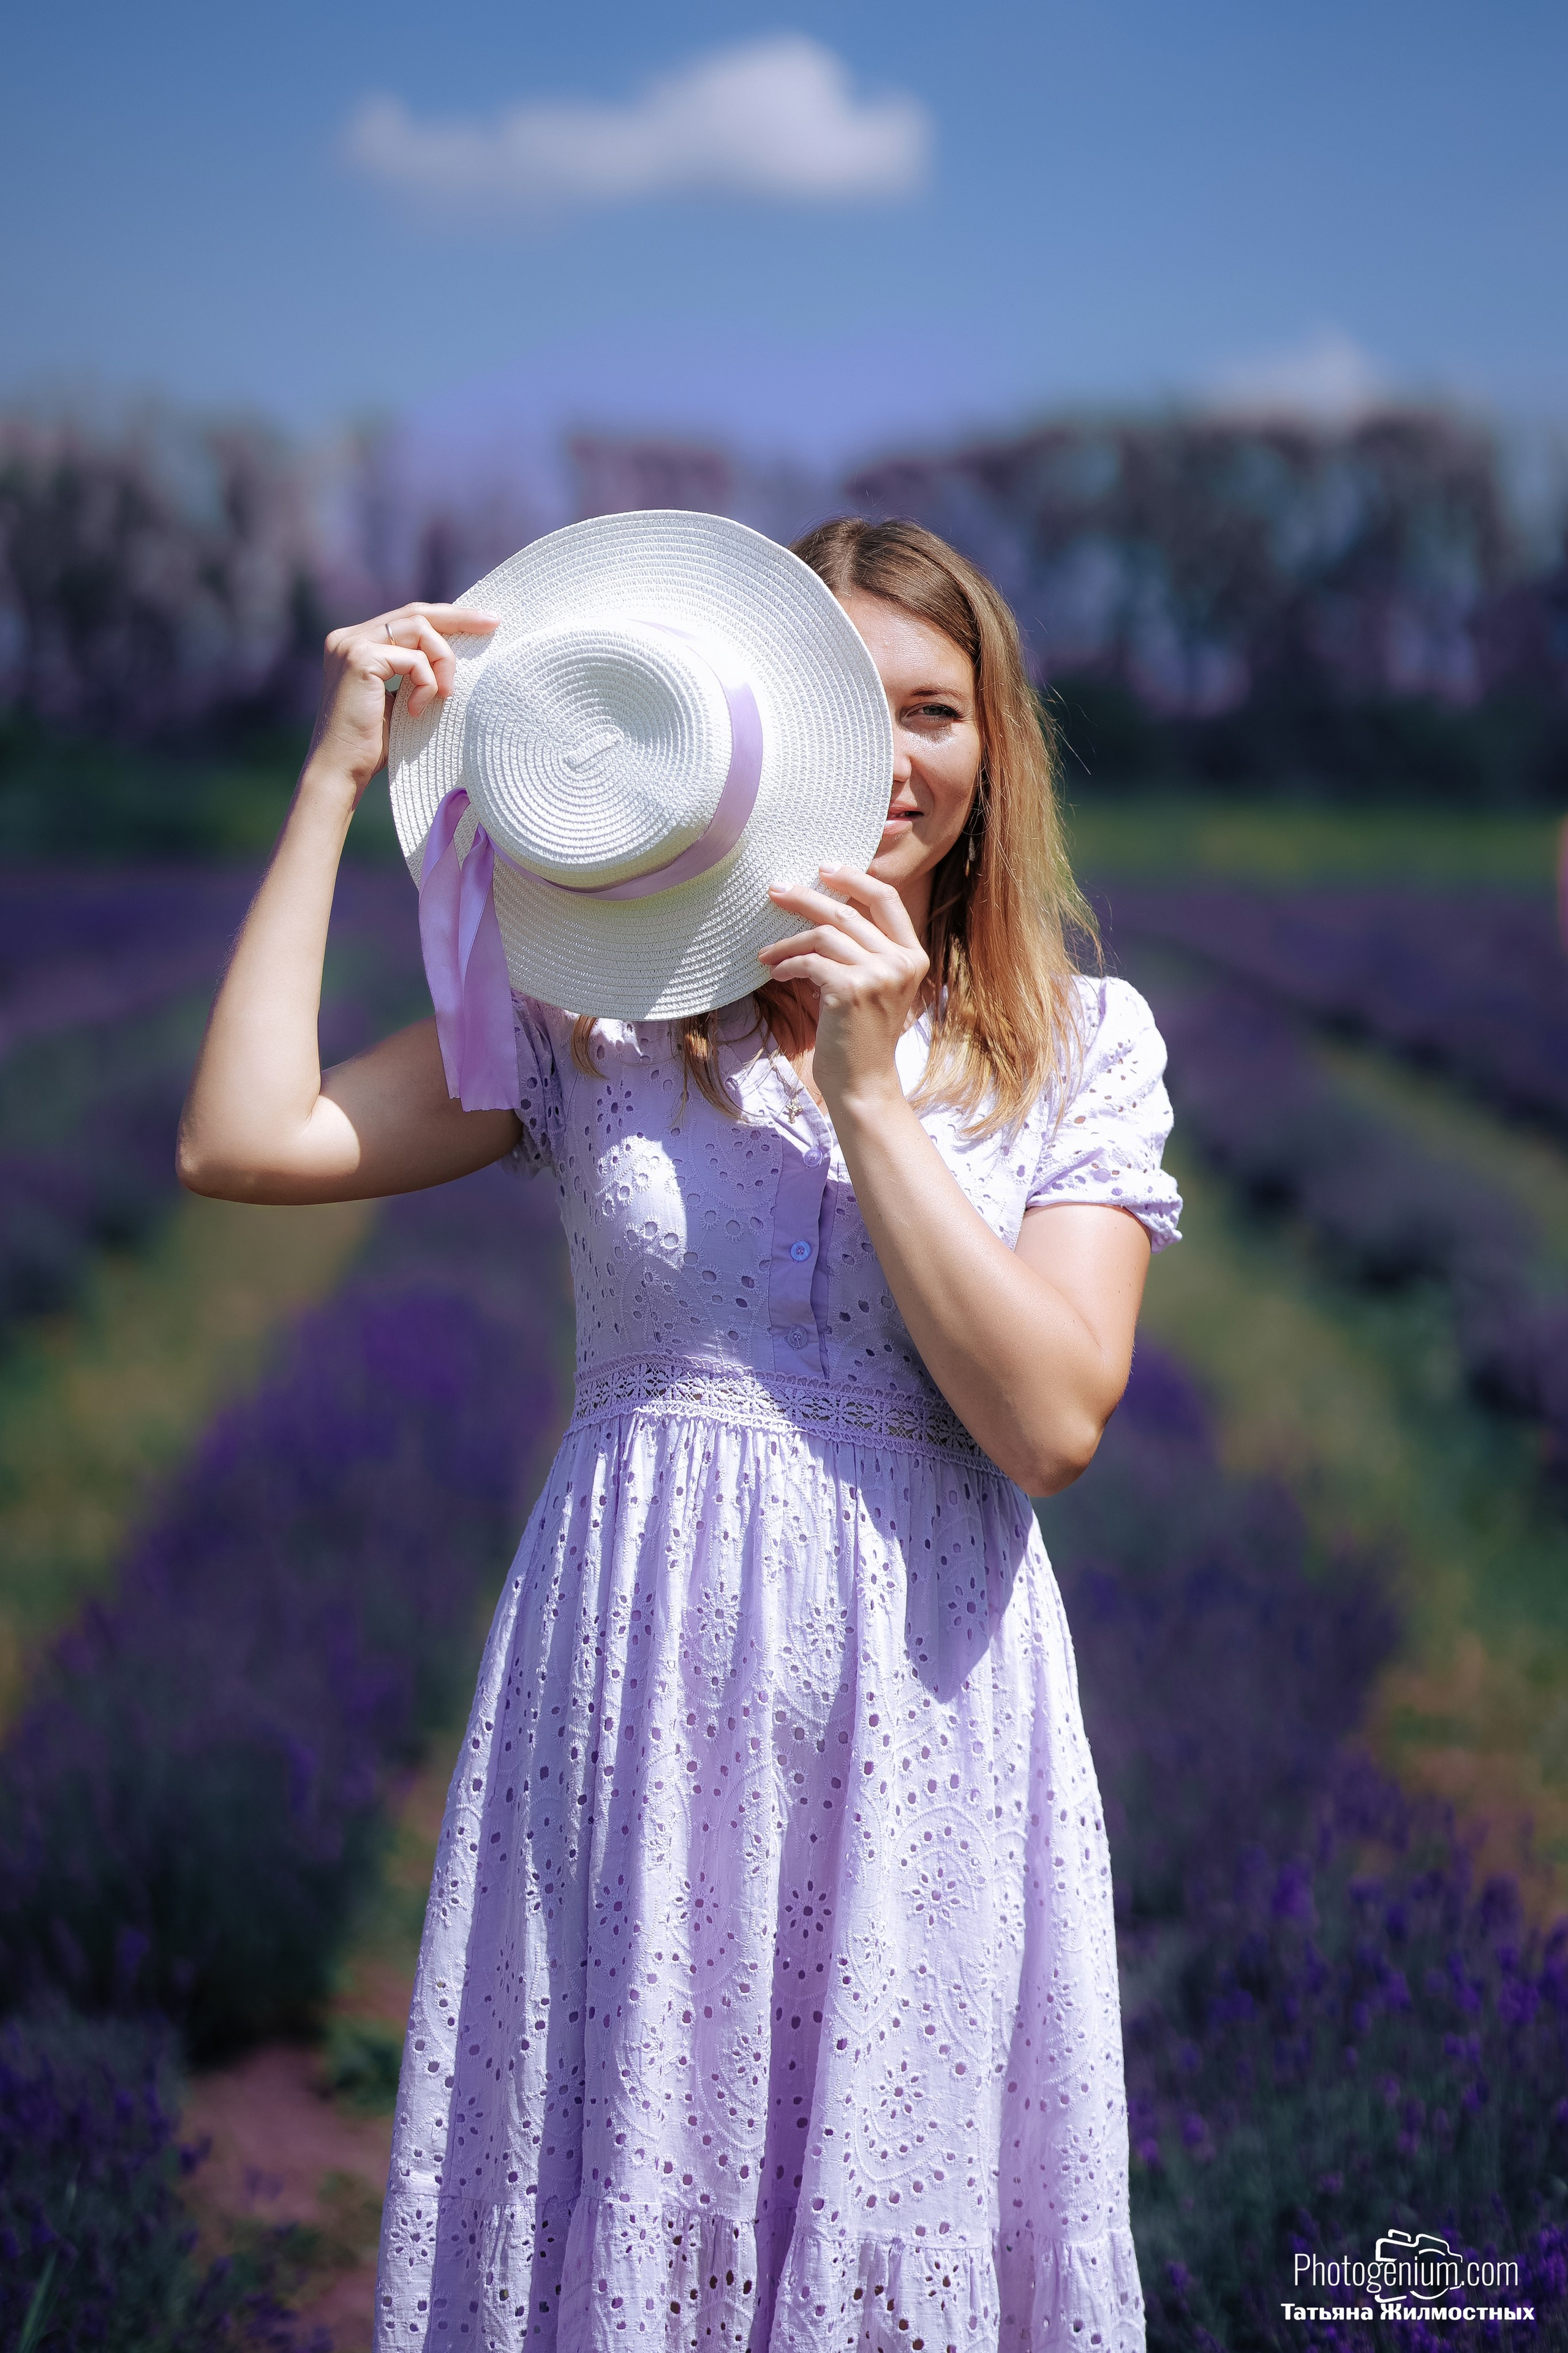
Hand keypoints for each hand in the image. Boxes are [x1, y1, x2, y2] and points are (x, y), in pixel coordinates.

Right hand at [304, 602, 499, 799]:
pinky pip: (414, 659)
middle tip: (492, 623)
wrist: (341, 770)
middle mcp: (350, 636)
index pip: (409, 618)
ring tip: (446, 694)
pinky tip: (417, 711)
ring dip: (443, 661)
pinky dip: (427, 684)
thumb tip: (454, 654)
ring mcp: (352, 644)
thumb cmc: (372, 745)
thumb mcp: (399, 698)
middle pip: (417, 613)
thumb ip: (413, 672)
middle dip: (459, 618)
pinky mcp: (360, 659)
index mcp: (358, 642)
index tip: (484, 620)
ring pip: (420, 629)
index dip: (448, 616)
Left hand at [757, 867, 929, 1118]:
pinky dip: (787, 964)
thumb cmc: (861, 1037)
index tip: (824, 868)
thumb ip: (862, 951)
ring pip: (824, 935)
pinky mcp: (851, 990)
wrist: (863, 1083)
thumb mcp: (874, 987)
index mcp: (912, 955)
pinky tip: (775, 972)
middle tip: (776, 889)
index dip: (854, 878)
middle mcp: (901, 961)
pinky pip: (810, 962)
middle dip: (805, 897)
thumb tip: (821, 911)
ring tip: (767, 952)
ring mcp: (879, 975)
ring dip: (787, 941)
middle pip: (846, 912)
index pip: (886, 899)